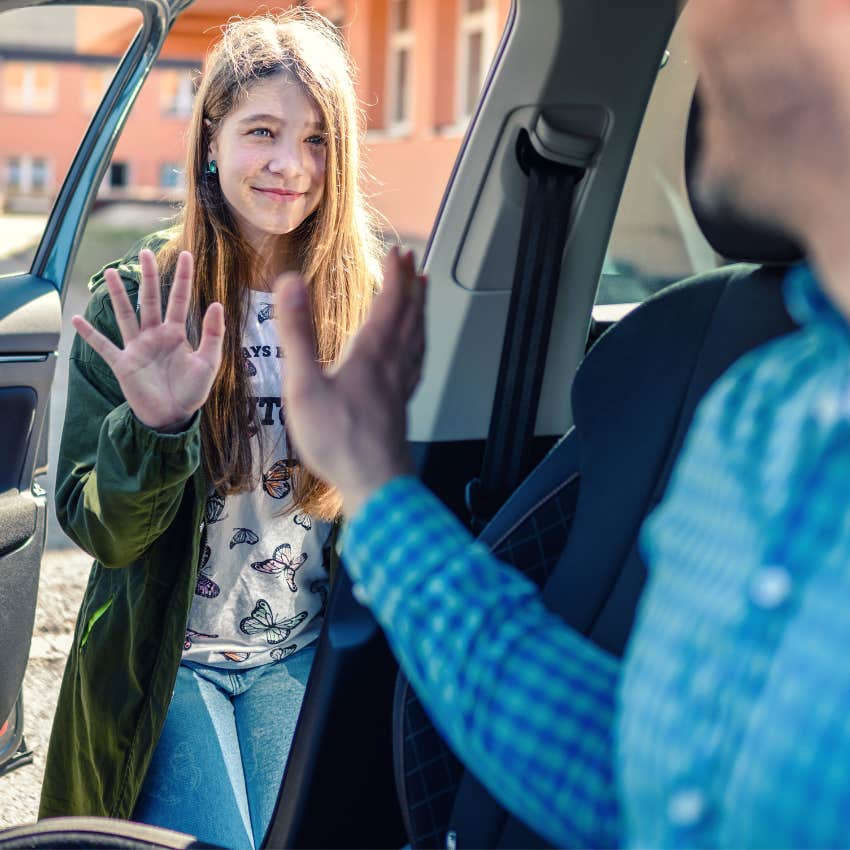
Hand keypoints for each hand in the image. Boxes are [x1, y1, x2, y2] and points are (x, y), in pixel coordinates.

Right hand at [71, 249, 224, 432]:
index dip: (183, 278)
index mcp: (176, 334)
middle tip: (145, 253)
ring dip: (117, 295)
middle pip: (150, 299)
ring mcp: (137, 347)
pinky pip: (103, 346)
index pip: (180, 299)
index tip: (186, 254)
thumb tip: (216, 303)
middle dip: (148, 277)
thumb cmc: (192, 391)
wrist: (173, 417)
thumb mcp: (209, 362)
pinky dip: (90, 334)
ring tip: (108, 272)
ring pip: (125, 315)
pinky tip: (76, 319)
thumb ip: (213, 334)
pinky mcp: (123, 363)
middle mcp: (155, 335)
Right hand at [275, 247, 425, 515]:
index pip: (390, 305)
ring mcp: (400, 389)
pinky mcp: (400, 408)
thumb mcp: (304, 386)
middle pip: (410, 318)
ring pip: (417, 341)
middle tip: (416, 264)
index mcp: (371, 356)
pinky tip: (413, 354)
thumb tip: (290, 285)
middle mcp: (392, 367)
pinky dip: (418, 348)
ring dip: (420, 314)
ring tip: (423, 298)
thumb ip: (296, 334)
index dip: (397, 276)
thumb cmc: (338, 441)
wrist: (375, 484)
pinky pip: (415, 367)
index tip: (400, 253)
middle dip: (413, 287)